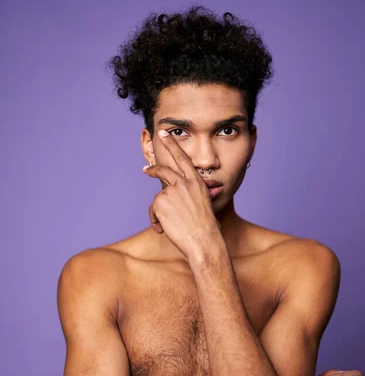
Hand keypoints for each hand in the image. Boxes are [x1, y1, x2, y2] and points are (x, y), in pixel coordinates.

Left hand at [143, 130, 221, 259]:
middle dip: (153, 168)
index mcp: (197, 182)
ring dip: (159, 213)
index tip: (165, 134)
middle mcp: (184, 183)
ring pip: (158, 198)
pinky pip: (153, 210)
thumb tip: (183, 197)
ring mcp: (171, 191)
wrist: (203, 241)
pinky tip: (164, 229)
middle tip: (146, 169)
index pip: (183, 158)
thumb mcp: (205, 206)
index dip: (173, 144)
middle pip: (164, 169)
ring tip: (168, 226)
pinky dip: (156, 221)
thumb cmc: (207, 228)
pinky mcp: (160, 201)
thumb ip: (192, 197)